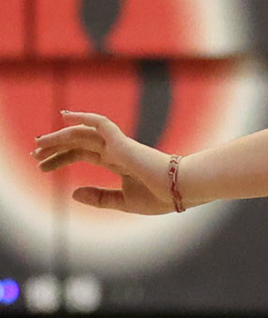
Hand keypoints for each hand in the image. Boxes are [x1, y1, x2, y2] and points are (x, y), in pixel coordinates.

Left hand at [32, 110, 177, 213]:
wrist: (182, 190)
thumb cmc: (161, 196)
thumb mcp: (124, 202)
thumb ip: (99, 197)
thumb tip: (73, 193)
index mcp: (118, 162)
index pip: (82, 155)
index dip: (60, 158)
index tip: (42, 166)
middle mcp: (116, 150)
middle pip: (77, 143)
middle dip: (54, 148)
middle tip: (34, 153)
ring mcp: (119, 145)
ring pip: (82, 134)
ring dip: (58, 137)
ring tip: (38, 144)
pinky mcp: (123, 142)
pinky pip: (100, 123)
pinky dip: (83, 117)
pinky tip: (65, 116)